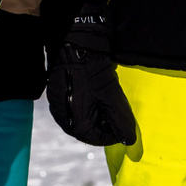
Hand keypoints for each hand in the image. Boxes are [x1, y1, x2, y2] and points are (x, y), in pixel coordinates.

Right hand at [45, 11, 135, 146]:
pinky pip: (72, 105)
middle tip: (115, 107)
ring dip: (95, 111)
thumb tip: (130, 141)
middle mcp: (63, 118)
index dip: (113, 133)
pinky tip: (93, 89)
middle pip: (88, 128)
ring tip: (105, 96)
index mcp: (75, 124)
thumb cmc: (92, 72)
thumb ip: (121, 121)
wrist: (74, 44)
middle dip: (104, 121)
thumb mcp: (112, 97)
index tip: (123, 123)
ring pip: (81, 116)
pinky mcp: (56, 93)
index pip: (97, 138)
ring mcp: (57, 105)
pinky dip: (85, 101)